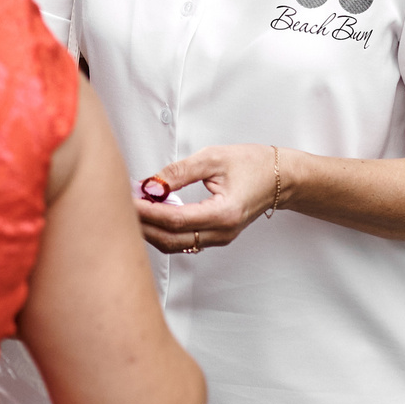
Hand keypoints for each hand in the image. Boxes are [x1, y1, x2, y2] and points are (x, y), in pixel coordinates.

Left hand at [135, 143, 278, 253]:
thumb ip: (179, 172)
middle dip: (144, 224)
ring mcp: (219, 238)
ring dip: (151, 230)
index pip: (176, 220)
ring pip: (174, 244)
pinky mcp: (215, 237)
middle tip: (124, 205)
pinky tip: (153, 214)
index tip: (129, 199)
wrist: (280, 178)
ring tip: (136, 208)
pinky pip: (183, 241)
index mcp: (224, 213)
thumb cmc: (253, 164)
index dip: (148, 212)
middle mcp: (222, 232)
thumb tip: (150, 184)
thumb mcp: (213, 158)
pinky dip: (164, 230)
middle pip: (171, 239)